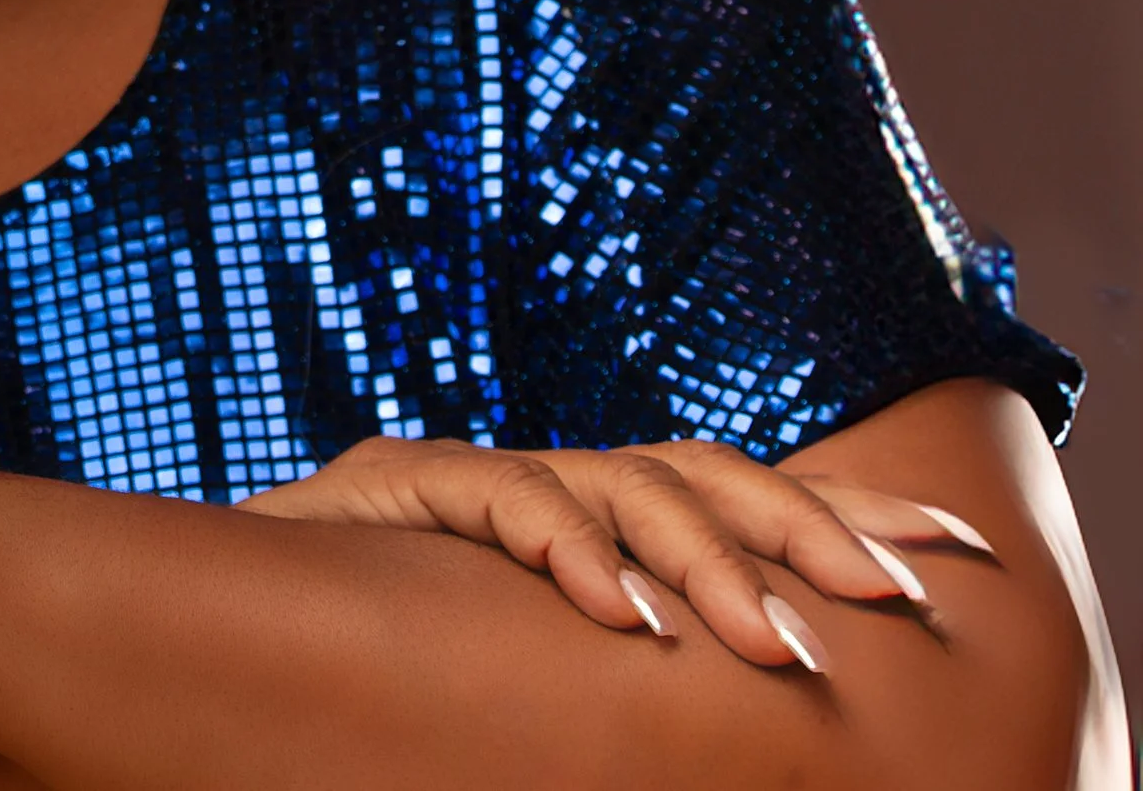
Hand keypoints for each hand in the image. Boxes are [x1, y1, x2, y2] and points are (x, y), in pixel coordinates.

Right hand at [246, 432, 991, 669]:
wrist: (213, 619)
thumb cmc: (379, 662)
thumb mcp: (528, 666)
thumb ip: (622, 650)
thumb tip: (752, 695)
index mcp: (587, 517)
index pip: (735, 490)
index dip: (841, 511)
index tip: (951, 550)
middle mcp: (544, 480)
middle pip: (697, 470)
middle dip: (805, 528)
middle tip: (888, 600)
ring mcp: (473, 474)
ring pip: (616, 482)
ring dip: (707, 563)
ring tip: (776, 648)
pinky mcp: (398, 482)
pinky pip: (501, 497)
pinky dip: (569, 552)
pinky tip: (623, 614)